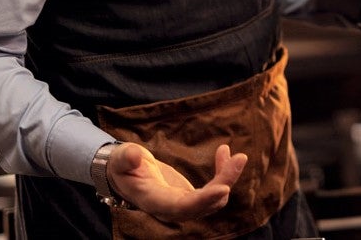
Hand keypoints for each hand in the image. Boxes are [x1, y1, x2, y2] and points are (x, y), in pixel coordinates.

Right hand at [107, 142, 246, 221]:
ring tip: (237, 155)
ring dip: (228, 178)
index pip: (180, 207)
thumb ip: (126, 158)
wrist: (126, 173)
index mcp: (153, 201)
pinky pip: (213, 190)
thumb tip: (135, 156)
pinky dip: (222, 173)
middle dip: (224, 183)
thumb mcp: (121, 158)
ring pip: (213, 200)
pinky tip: (224, 153)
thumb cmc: (122, 165)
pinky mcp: (191, 198)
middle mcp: (170, 208)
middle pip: (203, 205)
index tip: (224, 189)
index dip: (203, 200)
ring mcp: (183, 205)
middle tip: (240, 158)